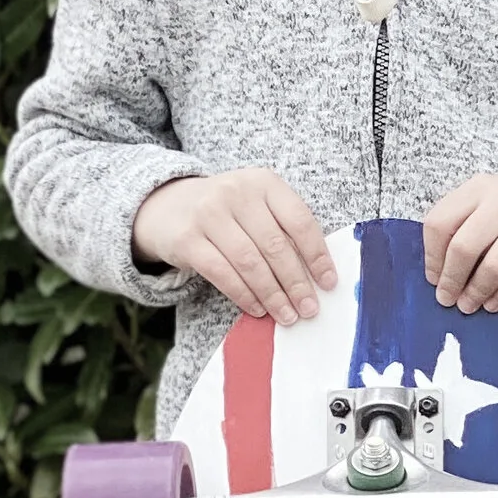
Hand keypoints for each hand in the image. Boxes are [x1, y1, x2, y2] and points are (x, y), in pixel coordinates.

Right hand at [133, 170, 333, 326]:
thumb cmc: (228, 212)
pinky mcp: (187, 239)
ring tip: (287, 315)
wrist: (168, 206)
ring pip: (250, 263)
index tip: (329, 284)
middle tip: (309, 308)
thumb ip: (284, 229)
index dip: (317, 255)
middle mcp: (236, 192)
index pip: (299, 221)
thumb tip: (316, 277)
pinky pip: (222, 274)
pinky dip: (244, 295)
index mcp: (263, 182)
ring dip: (272, 295)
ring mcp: (209, 214)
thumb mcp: (258, 205)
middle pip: (275, 246)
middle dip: (296, 283)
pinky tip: (257, 309)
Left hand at [422, 177, 497, 313]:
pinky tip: (494, 304)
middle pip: (464, 245)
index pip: (440, 221)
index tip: (434, 278)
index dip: (432, 256)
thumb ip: (462, 228)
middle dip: (452, 279)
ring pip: (494, 265)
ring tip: (469, 305)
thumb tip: (436, 273)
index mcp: (482, 186)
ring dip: (477, 291)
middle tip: (447, 299)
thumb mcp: (490, 210)